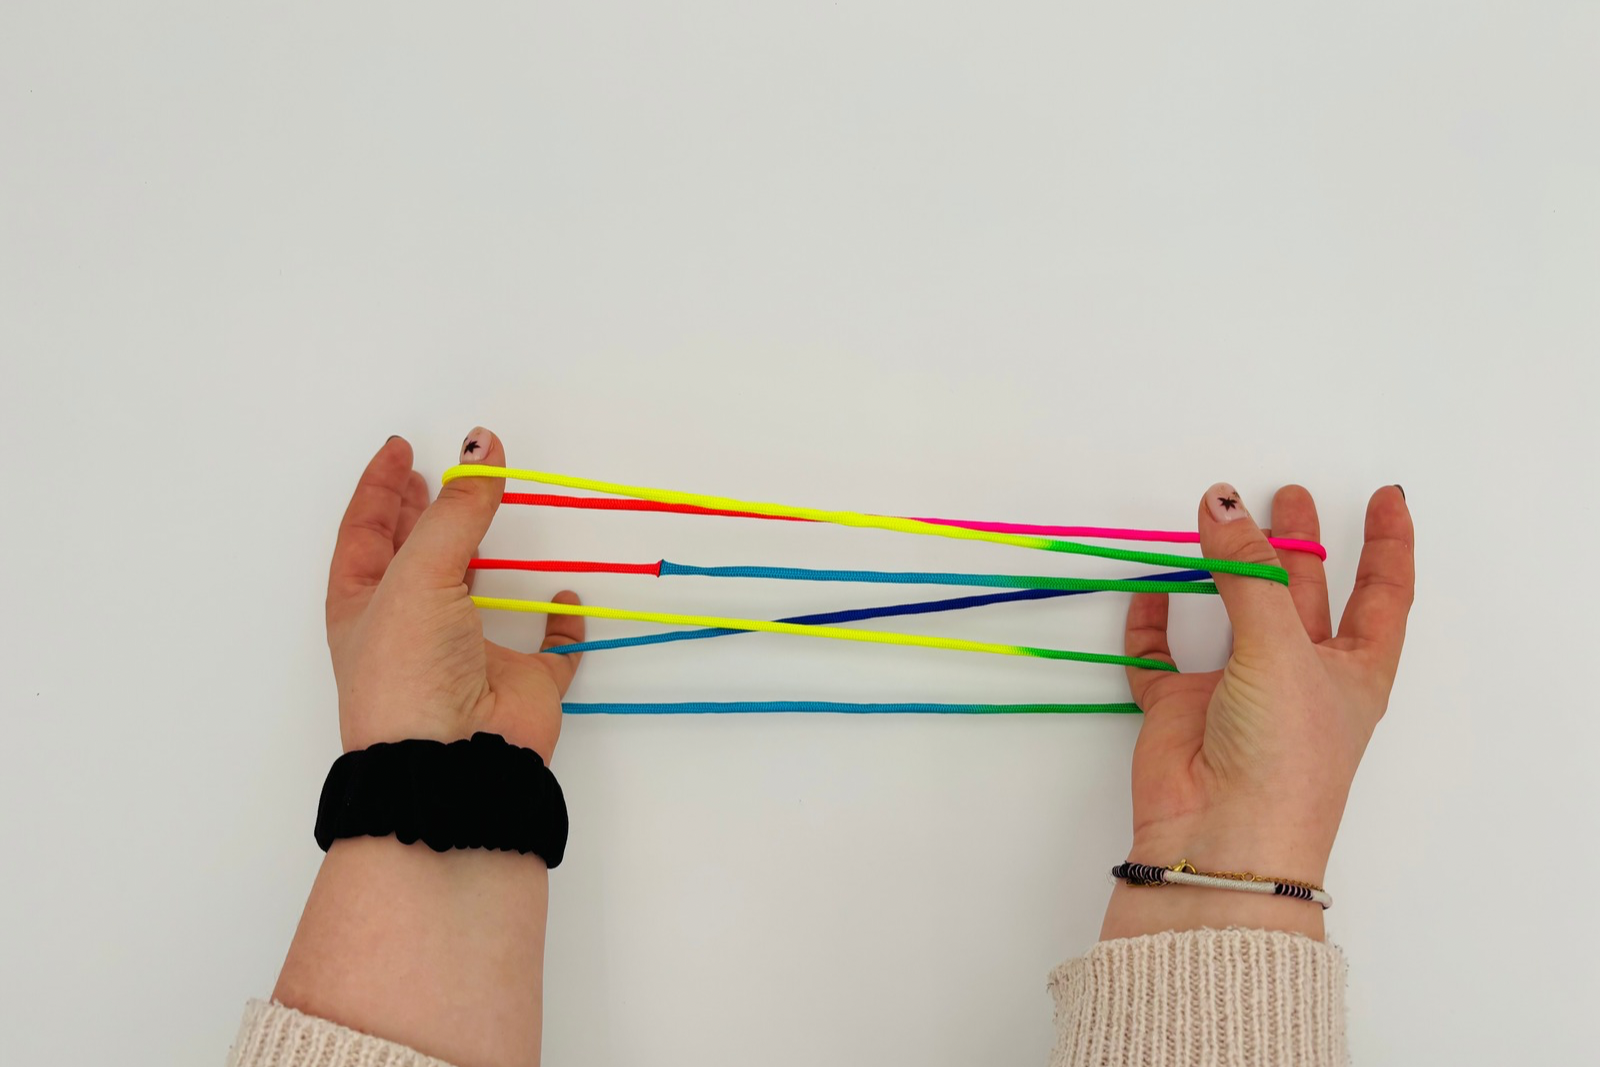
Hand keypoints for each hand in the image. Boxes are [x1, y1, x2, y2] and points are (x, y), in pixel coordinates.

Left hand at [276, 428, 582, 1066]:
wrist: (452, 766)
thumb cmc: (411, 670)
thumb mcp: (419, 575)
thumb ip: (457, 508)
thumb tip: (483, 444)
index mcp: (365, 606)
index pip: (366, 533)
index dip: (380, 488)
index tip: (401, 447)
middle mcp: (413, 628)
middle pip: (416, 558)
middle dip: (425, 513)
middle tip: (442, 471)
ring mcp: (469, 658)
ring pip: (478, 596)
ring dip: (487, 555)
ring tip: (499, 506)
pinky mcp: (522, 686)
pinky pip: (550, 651)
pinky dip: (562, 625)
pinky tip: (566, 597)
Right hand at [1101, 482, 1413, 940]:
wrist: (1220, 841)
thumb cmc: (1282, 753)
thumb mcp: (1279, 650)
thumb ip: (1247, 572)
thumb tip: (1219, 502)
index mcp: (1353, 671)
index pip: (1383, 595)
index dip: (1388, 544)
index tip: (1386, 495)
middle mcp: (1299, 676)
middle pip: (1305, 595)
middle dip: (1297, 544)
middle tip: (1286, 494)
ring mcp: (1238, 693)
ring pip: (1233, 616)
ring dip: (1224, 570)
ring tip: (1214, 519)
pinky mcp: (1181, 711)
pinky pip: (1161, 658)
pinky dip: (1152, 624)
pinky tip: (1149, 592)